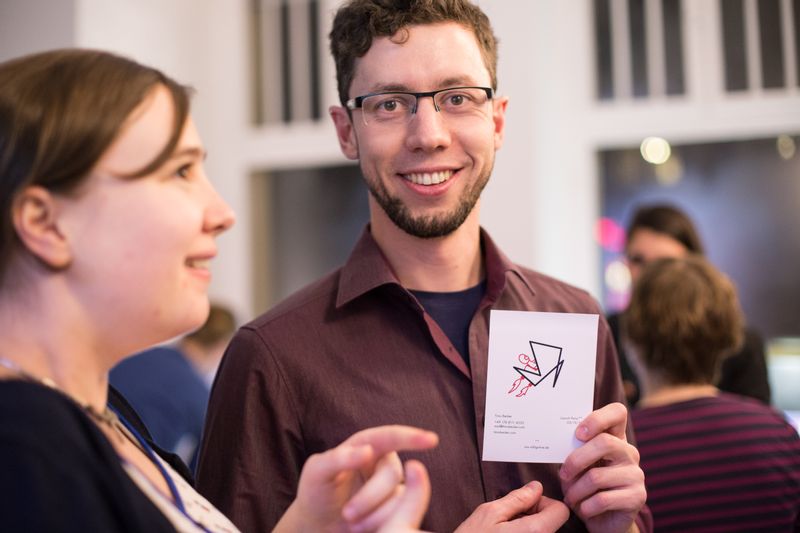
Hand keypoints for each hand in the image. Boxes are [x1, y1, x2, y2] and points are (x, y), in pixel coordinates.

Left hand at [273, 425, 437, 532]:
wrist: (318, 526)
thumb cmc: (316, 494)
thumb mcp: (316, 473)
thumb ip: (337, 458)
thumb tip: (367, 451)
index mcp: (365, 445)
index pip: (390, 437)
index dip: (411, 437)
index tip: (432, 439)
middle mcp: (382, 463)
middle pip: (392, 473)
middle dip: (371, 496)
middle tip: (348, 515)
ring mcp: (391, 487)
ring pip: (399, 497)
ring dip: (375, 514)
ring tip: (351, 524)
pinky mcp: (396, 509)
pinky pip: (401, 515)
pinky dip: (381, 523)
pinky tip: (363, 528)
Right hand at [454, 481, 569, 531]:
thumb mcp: (489, 513)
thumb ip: (517, 498)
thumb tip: (535, 487)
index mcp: (535, 532)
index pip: (561, 510)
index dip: (543, 502)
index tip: (525, 504)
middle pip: (553, 522)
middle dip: (533, 514)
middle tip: (508, 518)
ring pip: (542, 532)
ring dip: (527, 527)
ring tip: (504, 530)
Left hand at [559, 403, 645, 532]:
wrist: (604, 521)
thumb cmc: (586, 487)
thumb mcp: (578, 466)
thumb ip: (574, 451)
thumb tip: (556, 440)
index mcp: (615, 438)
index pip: (617, 412)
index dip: (598, 418)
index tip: (578, 433)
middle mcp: (629, 453)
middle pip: (604, 443)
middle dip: (576, 460)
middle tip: (563, 474)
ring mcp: (636, 474)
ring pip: (597, 476)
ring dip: (576, 490)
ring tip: (570, 497)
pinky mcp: (637, 497)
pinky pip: (603, 499)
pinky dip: (586, 506)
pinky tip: (583, 509)